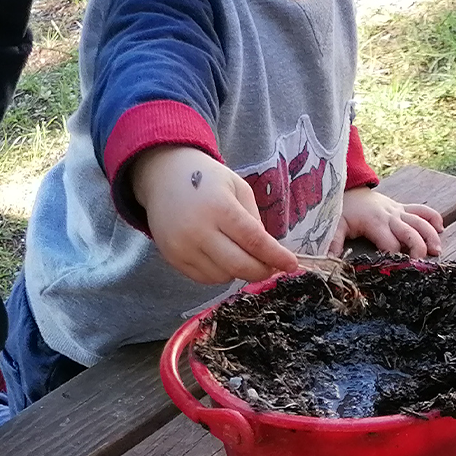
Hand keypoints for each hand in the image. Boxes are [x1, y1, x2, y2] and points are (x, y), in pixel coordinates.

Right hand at [133, 145, 300, 284]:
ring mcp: (183, 247)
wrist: (163, 177)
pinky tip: (222, 258)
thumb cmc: (207, 180)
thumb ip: (254, 219)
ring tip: (240, 254)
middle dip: (261, 271)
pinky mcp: (172, 258)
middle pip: (239, 266)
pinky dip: (220, 273)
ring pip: (223, 276)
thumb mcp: (238, 188)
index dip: (276, 256)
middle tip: (271, 267)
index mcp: (220, 207)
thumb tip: (266, 253)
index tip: (292, 264)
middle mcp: (199, 230)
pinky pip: (205, 279)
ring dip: (239, 271)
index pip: (254, 241)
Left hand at [331, 188, 442, 258]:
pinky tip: (441, 229)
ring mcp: (399, 211)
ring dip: (431, 235)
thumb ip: (333, 242)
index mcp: (375, 222)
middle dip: (418, 249)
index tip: (397, 271)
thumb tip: (329, 260)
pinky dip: (433, 218)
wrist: (348, 187)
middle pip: (410, 233)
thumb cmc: (341, 209)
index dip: (395, 258)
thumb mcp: (333, 225)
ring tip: (437, 251)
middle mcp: (391, 216)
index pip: (390, 244)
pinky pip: (422, 210)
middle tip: (421, 265)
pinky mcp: (403, 207)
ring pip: (421, 221)